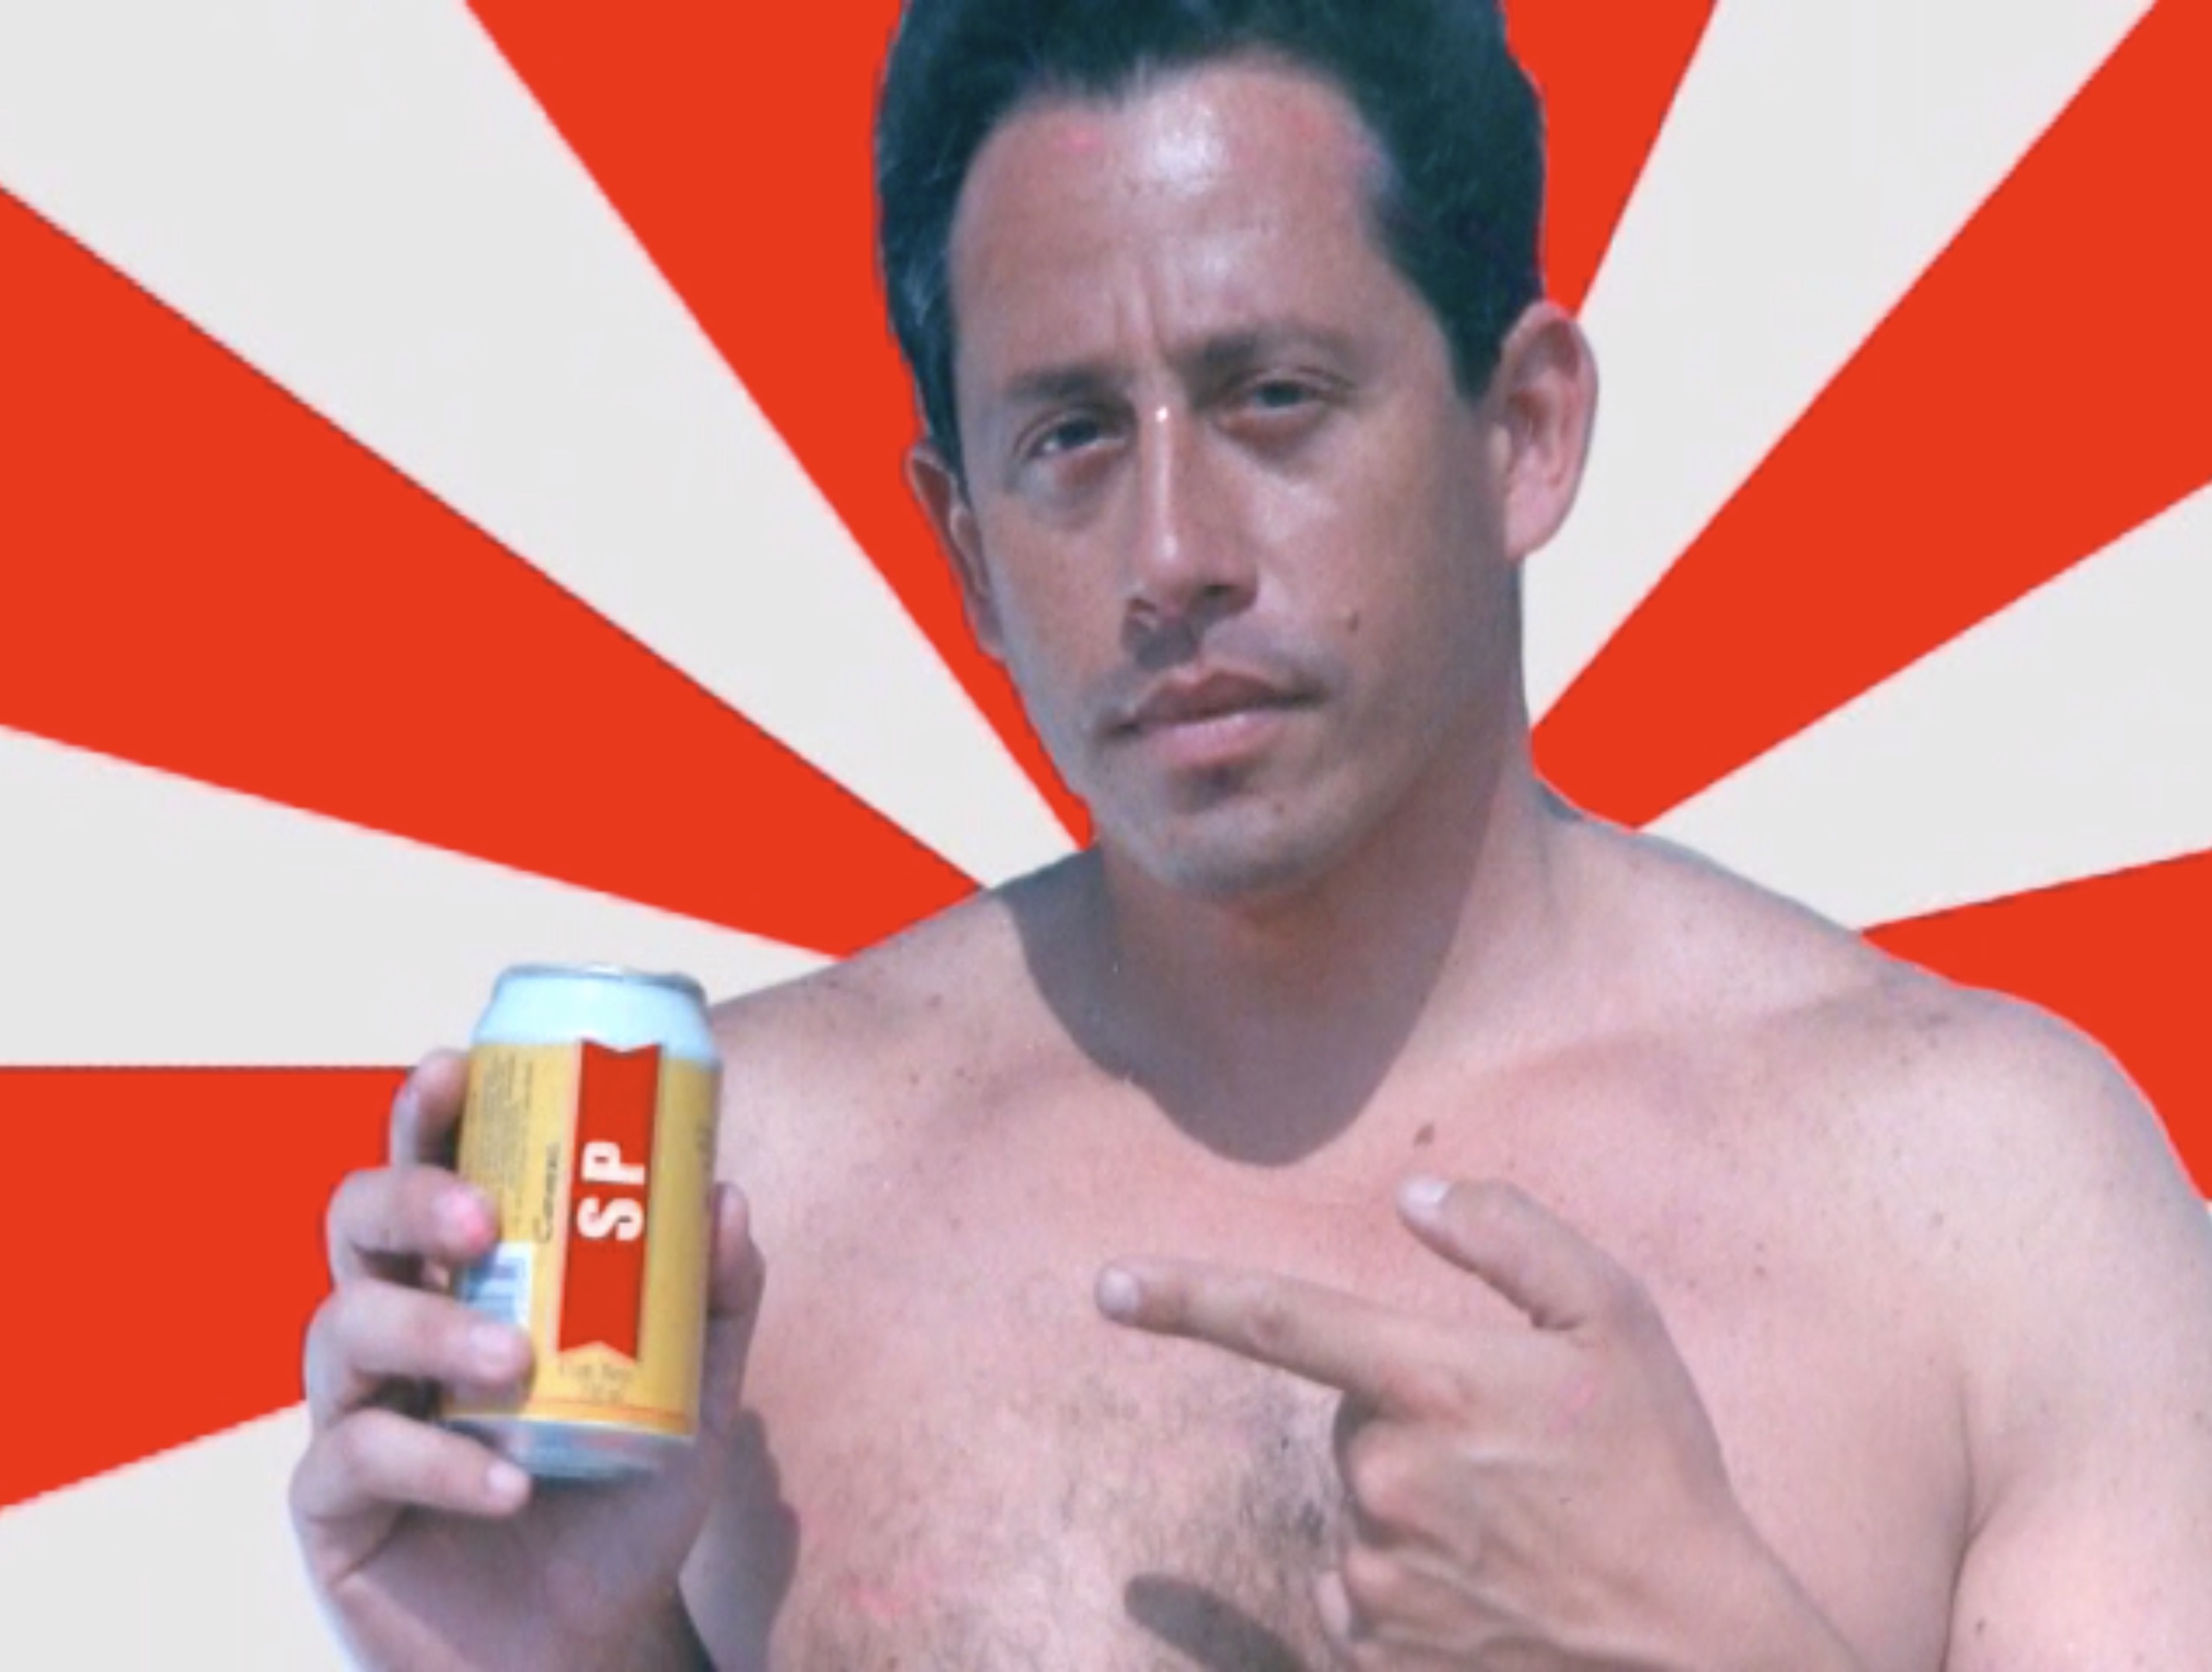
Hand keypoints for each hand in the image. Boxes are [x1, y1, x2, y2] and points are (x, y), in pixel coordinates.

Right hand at [290, 1051, 762, 1671]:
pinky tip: (510, 1483)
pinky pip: (353, 1456)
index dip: (427, 1111)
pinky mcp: (334, 1505)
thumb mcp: (693, 1396)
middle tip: (483, 1217)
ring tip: (516, 1360)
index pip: (431, 1171)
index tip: (454, 1066)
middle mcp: (397, 1327)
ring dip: (431, 1328)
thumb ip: (714, 1302)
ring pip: (342, 1327)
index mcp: (468, 1280)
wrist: (591, 1642)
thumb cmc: (622, 1498)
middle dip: (408, 1196)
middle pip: (355, 1222)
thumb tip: (727, 1197)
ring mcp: (353, 1410)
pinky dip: (438, 1460)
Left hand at [1097, 1177, 1841, 1668]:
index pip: (1280, 1321)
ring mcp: (1377, 1578)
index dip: (1185, 1297)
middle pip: (1352, 1422)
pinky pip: (1357, 1596)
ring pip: (1359, 1511)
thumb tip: (1416, 1195)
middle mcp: (1385, 1479)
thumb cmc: (1660, 1478)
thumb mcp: (1618, 1323)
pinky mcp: (1377, 1655)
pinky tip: (1488, 1595)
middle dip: (1412, 1424)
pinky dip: (1407, 1588)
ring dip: (1416, 1511)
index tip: (1108, 1285)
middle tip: (1517, 1459)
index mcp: (1431, 1383)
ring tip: (1519, 1537)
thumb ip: (1513, 1239)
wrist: (1697, 1654)